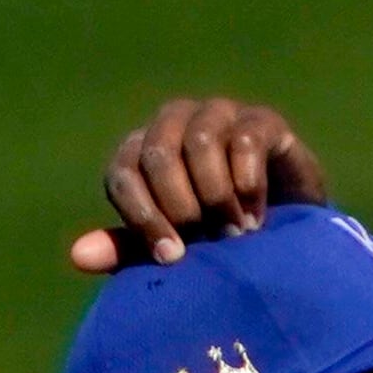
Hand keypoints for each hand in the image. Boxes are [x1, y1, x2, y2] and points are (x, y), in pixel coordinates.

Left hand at [73, 97, 324, 272]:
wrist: (294, 230)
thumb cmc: (225, 236)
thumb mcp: (177, 247)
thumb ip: (132, 248)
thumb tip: (79, 256)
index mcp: (142, 152)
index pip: (122, 174)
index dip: (142, 216)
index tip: (173, 256)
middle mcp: (173, 123)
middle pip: (158, 156)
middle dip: (183, 208)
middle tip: (213, 241)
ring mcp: (218, 115)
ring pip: (199, 143)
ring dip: (217, 196)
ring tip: (239, 231)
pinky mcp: (262, 121)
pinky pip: (244, 141)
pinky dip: (249, 183)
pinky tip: (259, 213)